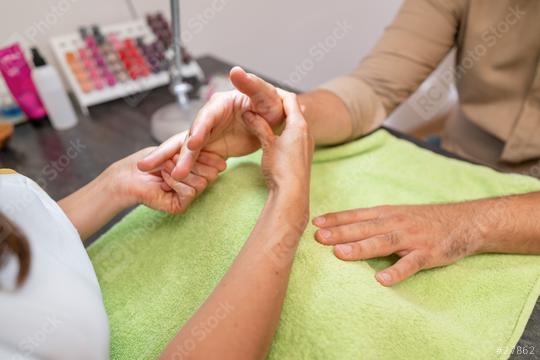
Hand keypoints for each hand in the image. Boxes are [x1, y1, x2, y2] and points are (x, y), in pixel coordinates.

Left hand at [110, 147, 225, 213]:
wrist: (126, 174)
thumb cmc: (147, 160)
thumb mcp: (176, 149)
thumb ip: (199, 156)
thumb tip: (223, 166)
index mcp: (196, 170)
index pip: (215, 165)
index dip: (208, 156)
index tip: (198, 146)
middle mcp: (194, 184)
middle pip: (212, 174)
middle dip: (193, 161)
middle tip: (172, 159)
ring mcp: (187, 196)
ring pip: (203, 183)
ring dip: (180, 172)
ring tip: (164, 169)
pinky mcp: (180, 206)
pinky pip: (191, 192)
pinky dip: (175, 182)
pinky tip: (163, 180)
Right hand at [137, 66, 283, 179]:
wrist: (273, 123)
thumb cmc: (270, 105)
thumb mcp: (265, 95)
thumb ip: (251, 85)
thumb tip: (237, 70)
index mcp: (220, 104)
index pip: (206, 117)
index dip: (199, 129)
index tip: (193, 142)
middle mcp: (209, 119)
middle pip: (188, 135)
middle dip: (173, 150)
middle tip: (155, 163)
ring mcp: (208, 135)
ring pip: (189, 150)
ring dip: (180, 163)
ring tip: (172, 177)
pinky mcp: (212, 148)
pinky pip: (198, 160)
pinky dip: (189, 169)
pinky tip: (178, 180)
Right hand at [242, 90, 313, 220]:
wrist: (292, 194)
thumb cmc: (281, 168)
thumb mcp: (267, 144)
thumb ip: (259, 126)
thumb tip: (248, 113)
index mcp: (299, 125)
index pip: (290, 99)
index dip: (277, 92)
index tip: (264, 89)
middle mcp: (307, 133)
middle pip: (295, 110)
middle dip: (281, 104)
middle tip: (265, 101)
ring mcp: (307, 145)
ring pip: (296, 124)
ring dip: (284, 118)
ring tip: (269, 116)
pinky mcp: (303, 156)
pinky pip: (296, 137)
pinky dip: (286, 131)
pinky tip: (277, 137)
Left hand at [312, 202, 486, 285]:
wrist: (464, 221)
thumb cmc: (423, 220)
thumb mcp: (397, 214)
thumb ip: (373, 222)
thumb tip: (342, 229)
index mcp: (386, 214)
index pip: (356, 216)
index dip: (336, 219)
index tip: (315, 224)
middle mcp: (395, 223)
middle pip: (364, 228)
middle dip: (340, 233)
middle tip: (318, 238)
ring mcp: (411, 238)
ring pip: (382, 243)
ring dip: (361, 248)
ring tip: (341, 254)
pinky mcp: (428, 253)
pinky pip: (410, 264)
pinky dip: (396, 271)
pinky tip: (381, 280)